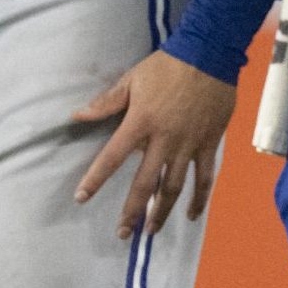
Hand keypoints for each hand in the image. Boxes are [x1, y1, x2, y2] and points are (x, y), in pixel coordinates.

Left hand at [72, 48, 235, 238]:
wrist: (209, 55)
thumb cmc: (166, 66)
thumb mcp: (131, 80)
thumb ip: (106, 102)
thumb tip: (77, 116)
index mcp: (141, 123)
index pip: (113, 157)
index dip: (96, 179)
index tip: (82, 197)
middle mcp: (164, 140)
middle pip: (145, 183)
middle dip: (132, 210)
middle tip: (122, 233)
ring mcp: (189, 145)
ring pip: (174, 186)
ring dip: (162, 211)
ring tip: (151, 230)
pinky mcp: (210, 144)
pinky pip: (205, 177)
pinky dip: (199, 198)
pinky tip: (191, 215)